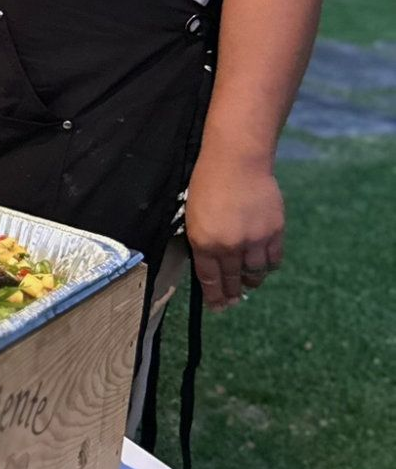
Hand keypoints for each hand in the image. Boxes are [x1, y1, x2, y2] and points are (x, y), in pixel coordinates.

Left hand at [184, 143, 285, 310]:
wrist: (237, 161)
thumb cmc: (208, 182)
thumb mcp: (193, 214)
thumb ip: (203, 241)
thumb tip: (210, 262)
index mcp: (204, 242)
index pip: (210, 279)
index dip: (214, 296)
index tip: (216, 307)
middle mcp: (229, 246)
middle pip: (231, 279)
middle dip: (231, 294)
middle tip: (231, 302)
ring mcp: (254, 241)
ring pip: (255, 274)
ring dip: (250, 281)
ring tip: (247, 284)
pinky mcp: (274, 233)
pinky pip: (273, 260)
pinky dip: (268, 266)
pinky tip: (263, 265)